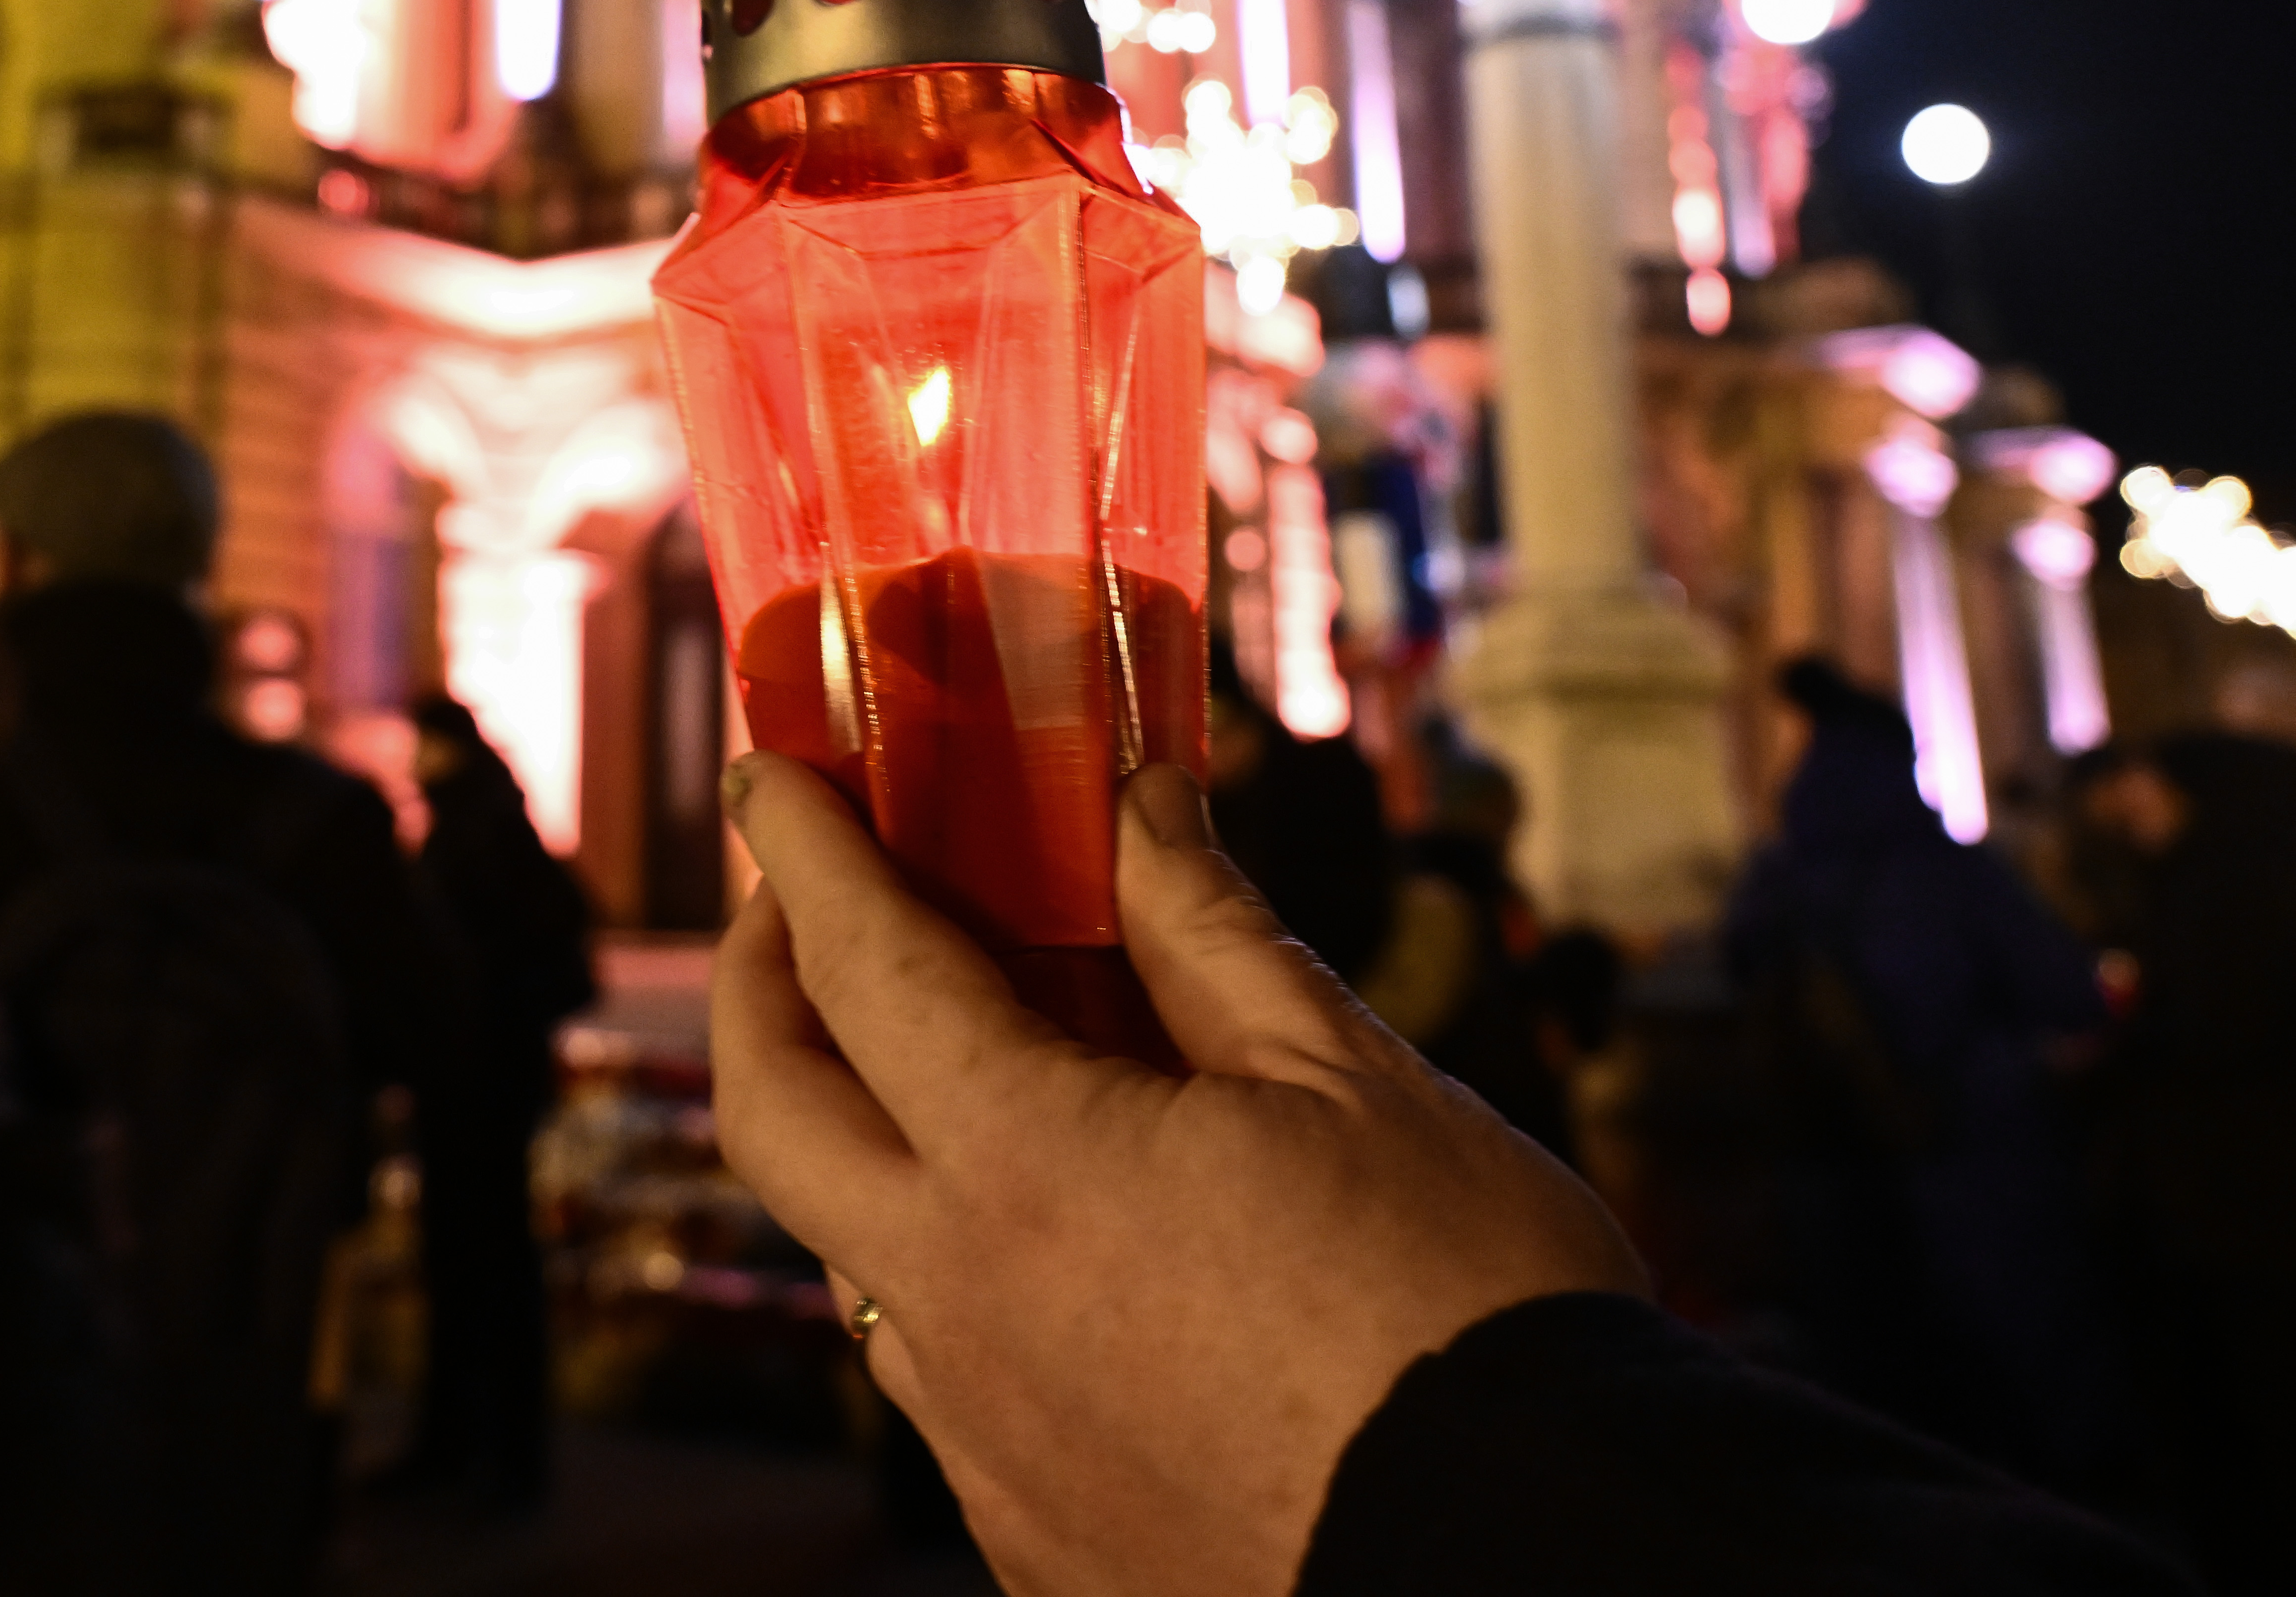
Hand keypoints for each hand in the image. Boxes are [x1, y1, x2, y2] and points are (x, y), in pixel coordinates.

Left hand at [713, 755, 1644, 1596]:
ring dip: (868, 1141)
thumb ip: (1211, 937)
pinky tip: (1053, 1247)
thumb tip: (1140, 811)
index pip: (858, 965)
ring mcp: (985, 1441)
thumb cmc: (1468, 1313)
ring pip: (855, 1255)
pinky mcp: (1033, 1538)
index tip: (770, 776)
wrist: (1535, 1562)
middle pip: (773, 1113)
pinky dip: (964, 1278)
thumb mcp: (1354, 1082)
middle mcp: (964, 1309)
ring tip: (946, 1068)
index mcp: (1028, 1170)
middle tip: (797, 907)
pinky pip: (949, 1381)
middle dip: (760, 985)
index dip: (805, 850)